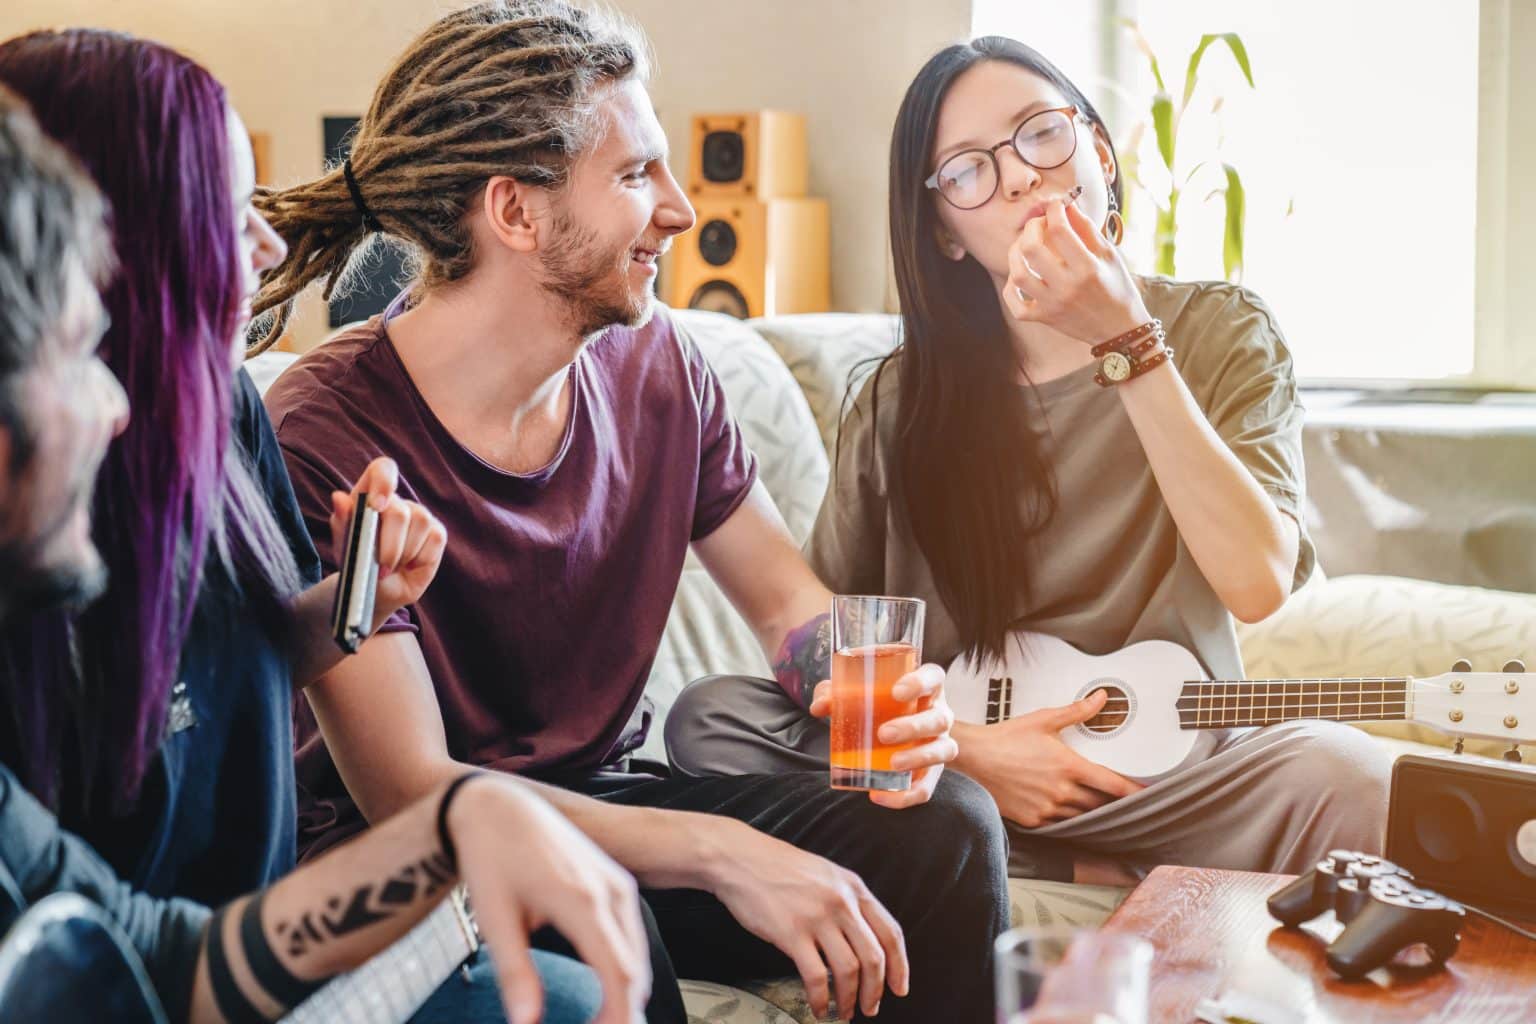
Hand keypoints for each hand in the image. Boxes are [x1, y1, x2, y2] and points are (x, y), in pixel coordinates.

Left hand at [327, 457, 446, 628]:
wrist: (376, 589)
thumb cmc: (357, 562)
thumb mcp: (344, 544)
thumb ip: (341, 521)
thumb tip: (339, 498)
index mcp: (371, 494)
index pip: (383, 469)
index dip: (384, 481)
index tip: (377, 506)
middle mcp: (398, 501)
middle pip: (400, 511)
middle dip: (389, 545)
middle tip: (379, 567)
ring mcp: (420, 515)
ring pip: (420, 524)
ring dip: (403, 554)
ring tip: (390, 568)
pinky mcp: (437, 532)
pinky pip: (434, 540)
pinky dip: (419, 558)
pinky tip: (408, 566)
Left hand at [450, 776, 649, 1023]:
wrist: (500, 806)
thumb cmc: (492, 856)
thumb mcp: (494, 917)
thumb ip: (515, 973)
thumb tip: (526, 1022)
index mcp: (581, 900)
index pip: (619, 973)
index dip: (619, 1016)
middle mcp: (609, 890)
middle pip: (636, 967)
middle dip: (624, 1011)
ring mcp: (617, 882)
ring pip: (639, 952)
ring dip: (627, 990)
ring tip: (604, 1020)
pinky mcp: (616, 880)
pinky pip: (633, 932)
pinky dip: (627, 965)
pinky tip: (608, 985)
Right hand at [708, 824, 907, 1019]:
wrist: (740, 858)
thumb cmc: (778, 867)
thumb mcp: (826, 874)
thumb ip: (847, 901)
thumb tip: (863, 938)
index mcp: (853, 887)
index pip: (890, 933)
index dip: (900, 966)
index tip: (900, 987)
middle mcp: (841, 902)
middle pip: (874, 957)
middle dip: (876, 990)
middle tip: (870, 1008)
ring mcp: (817, 917)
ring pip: (849, 970)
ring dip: (849, 999)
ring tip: (844, 1012)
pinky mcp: (792, 933)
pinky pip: (815, 976)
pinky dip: (821, 998)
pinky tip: (819, 1006)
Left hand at [808, 663, 957, 809]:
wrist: (906, 732)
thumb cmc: (880, 704)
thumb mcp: (857, 692)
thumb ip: (836, 693)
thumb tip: (819, 707)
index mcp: (926, 687)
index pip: (933, 677)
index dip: (920, 682)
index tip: (897, 691)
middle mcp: (939, 714)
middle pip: (939, 719)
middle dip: (913, 727)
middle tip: (884, 734)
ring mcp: (939, 744)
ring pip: (943, 751)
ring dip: (918, 758)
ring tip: (892, 764)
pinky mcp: (932, 772)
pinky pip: (927, 787)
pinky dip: (905, 795)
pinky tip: (879, 795)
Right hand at [956, 690, 1144, 828]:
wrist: (974, 758)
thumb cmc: (1006, 738)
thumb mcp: (1043, 720)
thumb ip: (1077, 711)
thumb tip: (1100, 698)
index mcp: (1069, 766)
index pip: (1112, 784)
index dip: (1133, 792)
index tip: (1146, 795)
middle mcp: (1061, 790)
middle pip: (1099, 804)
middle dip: (1110, 803)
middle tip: (1121, 802)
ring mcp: (1047, 808)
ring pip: (1080, 817)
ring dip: (1089, 812)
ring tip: (1095, 808)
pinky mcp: (1032, 820)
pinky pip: (1058, 824)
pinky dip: (1065, 819)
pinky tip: (1066, 812)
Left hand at [1002, 198, 1152, 344]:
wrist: (1120, 329)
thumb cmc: (1117, 287)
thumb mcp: (1109, 254)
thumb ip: (1087, 228)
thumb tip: (1067, 205)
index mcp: (1088, 267)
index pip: (1060, 230)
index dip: (1054, 210)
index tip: (1056, 206)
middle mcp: (1067, 286)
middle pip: (1031, 249)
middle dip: (1032, 227)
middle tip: (1040, 224)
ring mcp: (1052, 304)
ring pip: (1018, 274)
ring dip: (1015, 253)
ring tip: (1025, 245)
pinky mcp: (1044, 318)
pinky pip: (1015, 304)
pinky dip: (1011, 288)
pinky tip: (1019, 276)